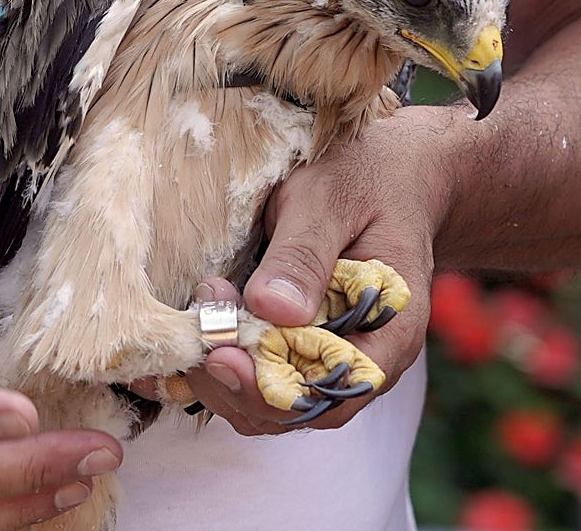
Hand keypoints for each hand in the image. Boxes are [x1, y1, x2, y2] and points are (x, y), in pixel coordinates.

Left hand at [186, 106, 447, 435]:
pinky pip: (262, 377)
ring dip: (224, 376)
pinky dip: (223, 367)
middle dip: (235, 381)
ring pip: (272, 403)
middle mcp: (366, 358)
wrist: (391, 172)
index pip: (334, 390)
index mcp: (391, 330)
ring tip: (194, 322)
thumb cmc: (364, 177)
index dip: (273, 388)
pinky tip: (189, 339)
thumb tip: (270, 310)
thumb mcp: (330, 201)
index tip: (222, 355)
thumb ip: (303, 255)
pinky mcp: (302, 346)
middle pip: (296, 407)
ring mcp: (332, 356)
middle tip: (197, 327)